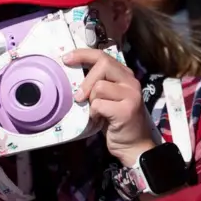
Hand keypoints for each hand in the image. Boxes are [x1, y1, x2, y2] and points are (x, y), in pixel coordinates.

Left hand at [63, 49, 154, 164]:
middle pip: (102, 65)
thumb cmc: (115, 121)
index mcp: (125, 76)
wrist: (133, 145)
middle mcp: (131, 82)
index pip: (103, 56)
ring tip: (97, 112)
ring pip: (99, 87)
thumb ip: (97, 83)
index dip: (83, 54)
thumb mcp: (108, 97)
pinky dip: (94, 114)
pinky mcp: (126, 111)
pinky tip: (100, 120)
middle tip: (79, 98)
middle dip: (86, 81)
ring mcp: (131, 96)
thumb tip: (73, 72)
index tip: (66, 58)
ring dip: (91, 101)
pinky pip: (99, 105)